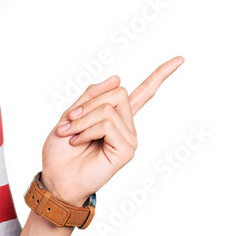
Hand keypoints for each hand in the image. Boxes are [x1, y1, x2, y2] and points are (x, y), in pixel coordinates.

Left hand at [40, 56, 183, 205]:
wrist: (55, 176)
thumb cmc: (61, 150)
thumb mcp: (71, 115)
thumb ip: (92, 96)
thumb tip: (118, 79)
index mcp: (115, 117)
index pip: (143, 93)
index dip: (161, 75)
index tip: (180, 59)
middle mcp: (127, 126)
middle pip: (118, 93)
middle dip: (87, 105)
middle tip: (68, 123)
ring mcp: (129, 138)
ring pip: (109, 108)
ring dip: (82, 119)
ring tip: (71, 135)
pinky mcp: (127, 150)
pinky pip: (108, 124)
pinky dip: (87, 130)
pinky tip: (79, 142)